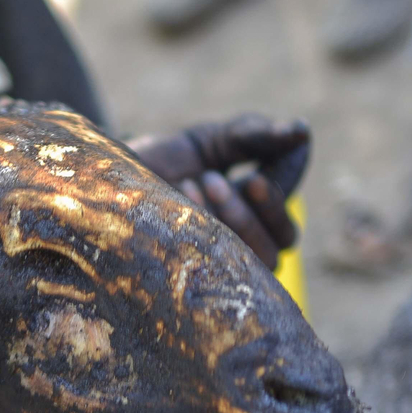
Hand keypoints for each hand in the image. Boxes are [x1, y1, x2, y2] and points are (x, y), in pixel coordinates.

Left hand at [126, 115, 310, 268]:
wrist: (108, 180)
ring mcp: (219, 267)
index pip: (287, 224)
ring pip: (258, 260)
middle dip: (254, 211)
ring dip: (231, 221)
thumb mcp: (212, 140)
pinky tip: (179, 204)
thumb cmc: (163, 160)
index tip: (251, 177)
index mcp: (256, 218)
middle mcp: (243, 248)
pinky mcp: (191, 280)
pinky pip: (219, 269)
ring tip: (195, 185)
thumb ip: (256, 135)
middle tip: (211, 179)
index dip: (277, 200)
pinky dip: (203, 235)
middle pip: (281, 244)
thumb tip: (304, 132)